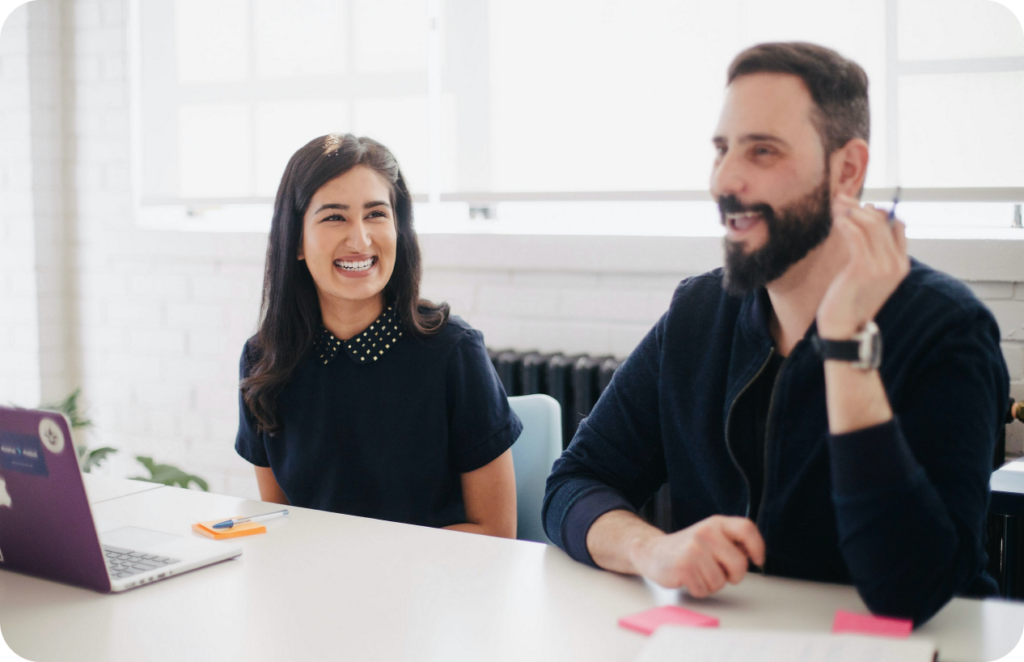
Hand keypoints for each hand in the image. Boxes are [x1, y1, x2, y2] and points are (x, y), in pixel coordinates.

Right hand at [629, 515, 764, 596]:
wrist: (652, 551)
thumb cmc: (686, 549)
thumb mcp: (710, 537)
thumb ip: (731, 542)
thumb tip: (753, 554)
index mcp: (716, 524)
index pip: (746, 529)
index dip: (758, 546)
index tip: (757, 560)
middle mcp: (706, 533)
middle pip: (739, 564)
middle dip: (733, 576)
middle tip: (719, 572)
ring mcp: (694, 549)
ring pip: (721, 581)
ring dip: (711, 584)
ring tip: (698, 573)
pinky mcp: (684, 566)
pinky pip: (704, 590)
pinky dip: (698, 590)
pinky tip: (688, 578)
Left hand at [817, 194, 909, 338]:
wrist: (843, 329)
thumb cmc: (849, 301)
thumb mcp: (865, 275)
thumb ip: (870, 253)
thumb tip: (865, 223)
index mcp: (900, 265)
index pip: (896, 226)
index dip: (878, 211)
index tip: (857, 205)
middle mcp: (896, 264)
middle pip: (882, 222)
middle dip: (859, 206)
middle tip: (840, 198)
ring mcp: (882, 266)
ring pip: (870, 225)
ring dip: (850, 210)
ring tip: (834, 204)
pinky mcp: (863, 268)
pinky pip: (856, 235)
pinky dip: (845, 222)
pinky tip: (836, 219)